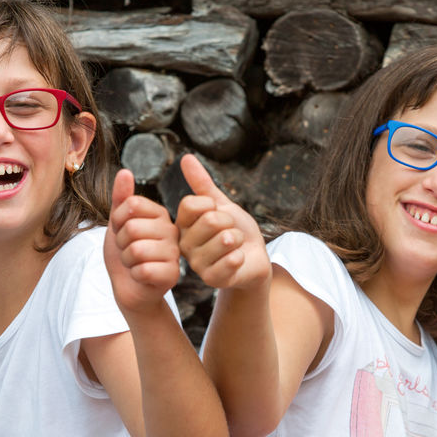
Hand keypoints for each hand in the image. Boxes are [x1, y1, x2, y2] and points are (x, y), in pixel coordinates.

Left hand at [104, 168, 180, 312]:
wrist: (130, 287)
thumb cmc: (125, 254)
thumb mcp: (118, 223)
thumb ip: (122, 198)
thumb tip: (125, 172)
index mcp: (161, 215)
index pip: (132, 204)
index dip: (118, 221)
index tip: (124, 232)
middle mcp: (172, 231)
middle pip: (132, 227)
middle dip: (121, 243)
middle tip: (129, 251)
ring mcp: (174, 253)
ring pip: (136, 249)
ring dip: (127, 260)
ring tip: (135, 263)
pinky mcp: (172, 274)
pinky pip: (143, 269)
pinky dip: (135, 275)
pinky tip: (142, 276)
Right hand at [176, 154, 270, 289]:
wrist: (253, 258)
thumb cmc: (236, 230)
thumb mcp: (221, 203)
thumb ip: (202, 183)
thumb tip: (186, 157)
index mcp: (183, 224)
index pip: (191, 204)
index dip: (213, 205)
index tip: (218, 214)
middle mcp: (185, 244)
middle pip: (210, 220)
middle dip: (230, 223)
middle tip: (230, 232)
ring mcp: (197, 263)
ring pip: (224, 239)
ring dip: (238, 239)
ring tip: (235, 246)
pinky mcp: (212, 279)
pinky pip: (231, 259)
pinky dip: (241, 256)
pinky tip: (238, 260)